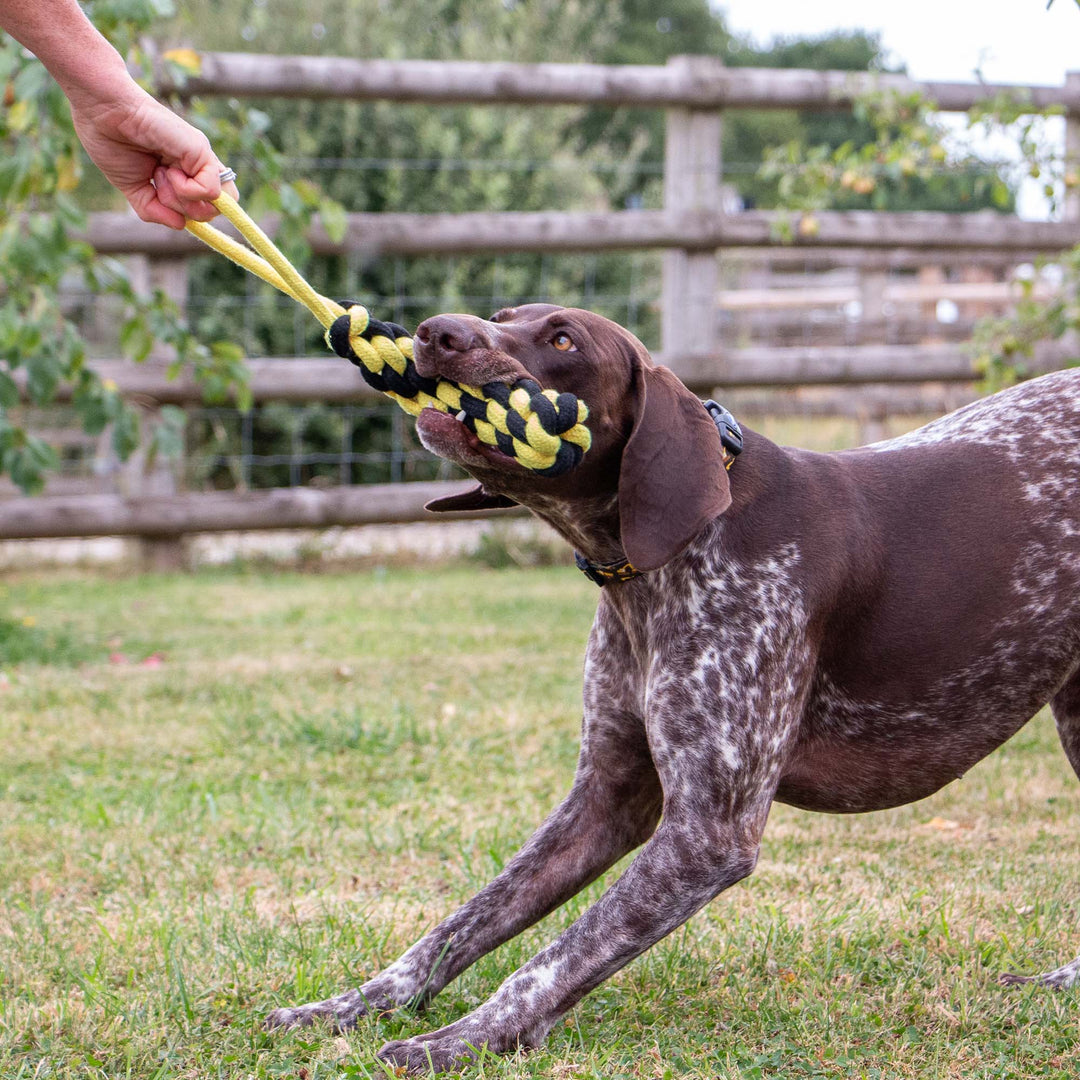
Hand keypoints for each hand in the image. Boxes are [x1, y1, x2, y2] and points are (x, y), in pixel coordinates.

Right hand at [69, 82, 238, 229]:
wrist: (99, 112)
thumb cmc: (111, 141)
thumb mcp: (135, 189)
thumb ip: (156, 210)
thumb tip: (181, 225)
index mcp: (184, 172)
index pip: (209, 206)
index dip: (192, 214)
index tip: (163, 201)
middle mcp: (196, 165)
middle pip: (213, 211)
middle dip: (187, 212)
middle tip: (159, 185)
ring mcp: (200, 156)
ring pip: (214, 204)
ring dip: (183, 201)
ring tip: (159, 173)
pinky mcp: (200, 150)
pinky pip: (210, 191)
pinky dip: (187, 191)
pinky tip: (166, 171)